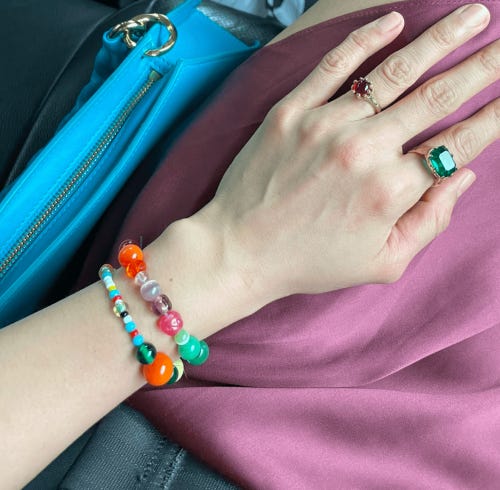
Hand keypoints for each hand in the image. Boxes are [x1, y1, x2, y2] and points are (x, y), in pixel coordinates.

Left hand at [194, 4, 497, 300]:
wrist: (239, 250)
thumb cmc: (309, 262)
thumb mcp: (381, 263)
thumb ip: (429, 222)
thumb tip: (464, 175)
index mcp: (392, 191)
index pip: (459, 142)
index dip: (495, 115)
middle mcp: (365, 150)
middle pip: (438, 96)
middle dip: (483, 65)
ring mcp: (326, 125)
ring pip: (394, 72)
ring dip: (440, 39)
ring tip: (473, 15)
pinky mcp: (291, 111)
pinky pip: (335, 64)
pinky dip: (366, 37)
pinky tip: (395, 20)